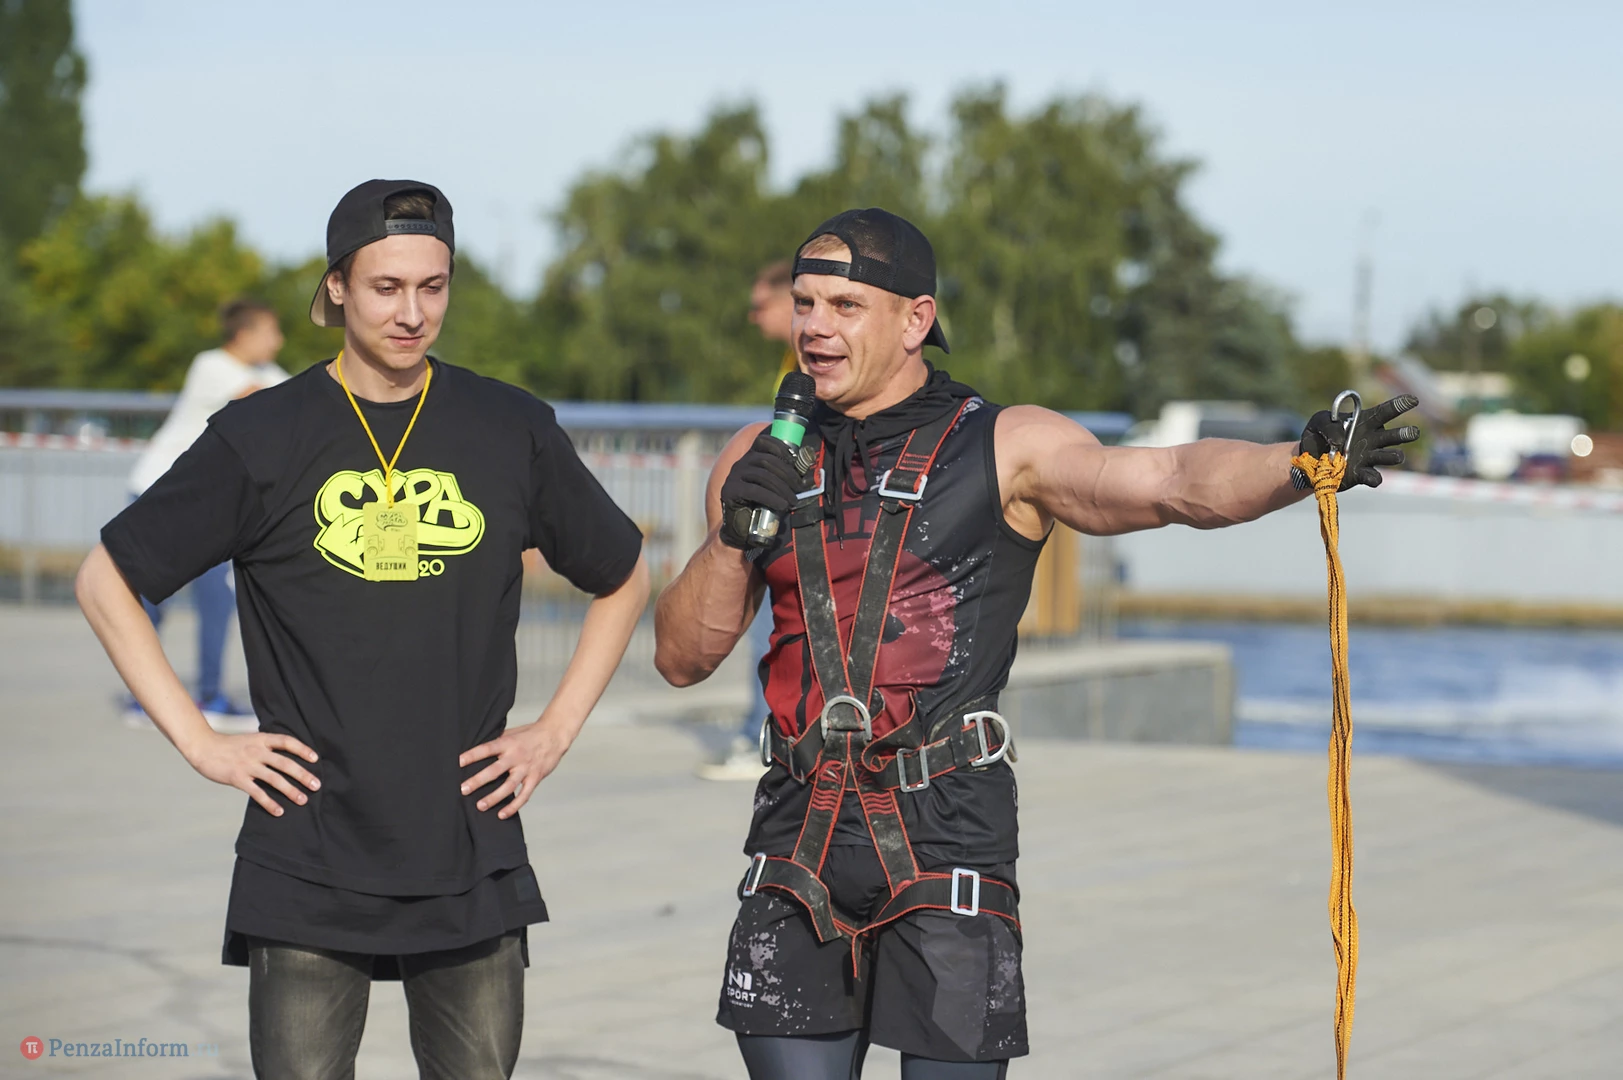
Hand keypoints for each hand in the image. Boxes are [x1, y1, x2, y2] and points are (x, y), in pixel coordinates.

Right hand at [185, 730, 319, 817]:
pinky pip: (257, 793)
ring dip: (291, 790)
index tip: (315, 759)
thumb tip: (285, 757)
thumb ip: (265, 747)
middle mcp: (257, 751)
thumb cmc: (229, 746)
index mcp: (262, 740)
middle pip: (285, 763)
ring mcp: (248, 765)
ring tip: (303, 800)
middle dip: (303, 775)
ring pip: (275, 779)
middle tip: (317, 785)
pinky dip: (269, 803)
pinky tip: (279, 811)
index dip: (303, 749)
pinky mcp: (238, 778)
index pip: (287, 742)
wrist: (203, 747)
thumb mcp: (250, 740)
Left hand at [459, 721, 571, 819]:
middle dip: (478, 781)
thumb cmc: (531, 734)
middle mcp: (516, 756)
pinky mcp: (535, 778)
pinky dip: (513, 806)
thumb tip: (477, 751)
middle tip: (463, 789)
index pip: (486, 749)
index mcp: (507, 743)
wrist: (555, 735)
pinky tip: (502, 814)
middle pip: (494, 770)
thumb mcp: (512, 733)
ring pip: (508, 786)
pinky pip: (524, 795)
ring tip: (480, 806)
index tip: (458, 762)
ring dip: (494, 797)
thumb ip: (497, 743)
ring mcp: (526, 768)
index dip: (472, 755)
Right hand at [718, 432, 803, 549]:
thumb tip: (806, 473)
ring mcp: (733, 476)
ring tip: (793, 501)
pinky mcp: (730, 491)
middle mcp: (740, 464)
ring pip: (762, 475)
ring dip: (782, 488)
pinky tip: (782, 505)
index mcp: (750, 458)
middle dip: (787, 474)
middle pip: (767, 460)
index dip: (780, 446)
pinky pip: (754, 491)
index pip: (763, 441)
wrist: (741, 528)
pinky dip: (771, 498)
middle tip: (800, 488)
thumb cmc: (761, 505)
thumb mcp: (774, 487)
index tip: (794, 459)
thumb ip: (784, 476)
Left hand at [1298, 395, 1420, 489]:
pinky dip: (1374, 478)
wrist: (1307, 461)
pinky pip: (1375, 477)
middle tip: (1412, 432)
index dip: (1400, 405)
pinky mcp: (1361, 475)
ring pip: (1392, 456)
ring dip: (1394, 456)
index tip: (1413, 400)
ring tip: (1395, 456)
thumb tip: (1340, 439)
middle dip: (1406, 433)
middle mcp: (1373, 439)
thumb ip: (1328, 425)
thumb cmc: (1317, 436)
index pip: (1386, 412)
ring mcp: (1369, 458)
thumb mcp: (1318, 422)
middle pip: (1396, 435)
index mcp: (1366, 422)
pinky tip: (1371, 477)